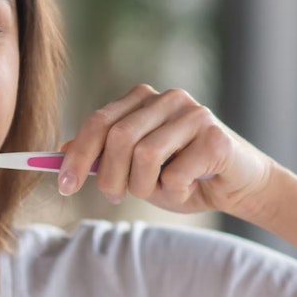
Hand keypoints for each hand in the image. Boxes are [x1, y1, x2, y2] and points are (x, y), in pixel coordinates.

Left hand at [58, 84, 273, 216]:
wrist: (235, 186)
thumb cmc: (179, 173)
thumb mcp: (131, 167)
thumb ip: (100, 155)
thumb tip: (60, 148)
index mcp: (141, 100)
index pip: (97, 122)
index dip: (76, 156)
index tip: (64, 186)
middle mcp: (167, 99)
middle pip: (117, 137)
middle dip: (109, 177)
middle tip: (116, 197)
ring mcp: (194, 114)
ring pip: (144, 156)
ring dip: (143, 186)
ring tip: (157, 190)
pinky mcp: (215, 137)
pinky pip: (175, 174)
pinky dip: (174, 192)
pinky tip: (189, 187)